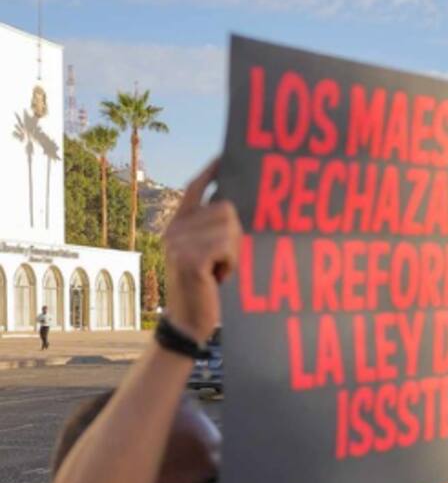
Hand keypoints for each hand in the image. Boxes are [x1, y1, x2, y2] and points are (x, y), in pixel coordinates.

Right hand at [161, 159, 240, 342]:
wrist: (189, 324)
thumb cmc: (207, 291)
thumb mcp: (209, 256)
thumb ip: (216, 230)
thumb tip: (237, 204)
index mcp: (179, 225)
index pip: (195, 189)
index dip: (211, 172)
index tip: (226, 157)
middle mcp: (175, 229)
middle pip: (226, 207)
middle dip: (236, 234)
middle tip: (226, 262)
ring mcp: (178, 242)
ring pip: (230, 226)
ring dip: (235, 251)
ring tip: (220, 271)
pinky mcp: (188, 258)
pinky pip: (227, 246)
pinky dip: (231, 264)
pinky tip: (218, 278)